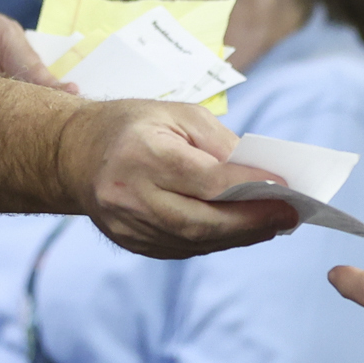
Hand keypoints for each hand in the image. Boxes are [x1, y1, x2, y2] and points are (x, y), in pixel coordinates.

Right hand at [60, 100, 298, 258]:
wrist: (72, 154)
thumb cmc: (131, 125)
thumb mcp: (177, 114)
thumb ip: (219, 142)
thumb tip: (261, 173)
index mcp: (141, 155)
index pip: (205, 180)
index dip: (249, 187)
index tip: (286, 187)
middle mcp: (130, 196)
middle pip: (201, 221)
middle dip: (252, 221)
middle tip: (290, 216)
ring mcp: (127, 226)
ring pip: (194, 241)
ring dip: (239, 235)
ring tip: (274, 224)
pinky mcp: (131, 243)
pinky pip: (182, 248)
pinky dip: (216, 240)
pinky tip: (241, 231)